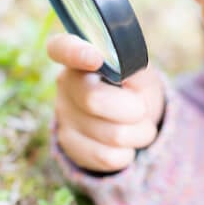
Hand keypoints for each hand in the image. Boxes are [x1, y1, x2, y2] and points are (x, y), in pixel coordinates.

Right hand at [47, 33, 164, 172]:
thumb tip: (122, 72)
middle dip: (133, 109)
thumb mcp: (141, 72)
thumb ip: (133, 67)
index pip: (61, 47)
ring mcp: (63, 114)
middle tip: (142, 109)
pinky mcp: (68, 143)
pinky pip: (107, 156)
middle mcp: (65, 82)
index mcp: (80, 55)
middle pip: (94, 99)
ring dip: (138, 133)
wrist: (133, 121)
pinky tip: (124, 144)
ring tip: (138, 126)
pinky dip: (127, 153)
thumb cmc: (135, 87)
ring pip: (110, 134)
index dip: (74, 52)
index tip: (95, 59)